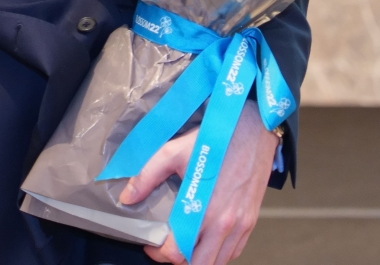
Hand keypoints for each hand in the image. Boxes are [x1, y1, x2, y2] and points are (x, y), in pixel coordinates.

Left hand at [117, 101, 277, 264]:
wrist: (253, 129)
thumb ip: (147, 177)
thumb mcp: (173, 152)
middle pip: (198, 264)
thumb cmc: (214, 139)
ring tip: (185, 243)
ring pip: (217, 262)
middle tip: (166, 246)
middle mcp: (224, 224)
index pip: (178, 253)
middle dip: (178, 259)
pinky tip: (206, 240)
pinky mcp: (251, 221)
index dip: (159, 254)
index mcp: (204, 210)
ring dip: (198, 258)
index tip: (151, 245)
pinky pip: (235, 251)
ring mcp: (241, 225)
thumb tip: (126, 197)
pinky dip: (219, 253)